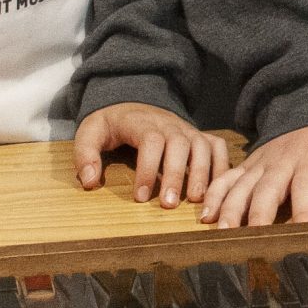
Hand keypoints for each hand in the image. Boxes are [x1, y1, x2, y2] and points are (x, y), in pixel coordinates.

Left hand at [72, 102, 228, 209]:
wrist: (133, 102)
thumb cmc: (111, 125)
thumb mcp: (89, 133)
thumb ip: (85, 155)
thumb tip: (90, 182)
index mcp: (141, 122)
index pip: (150, 141)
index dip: (147, 169)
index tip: (139, 197)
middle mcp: (169, 123)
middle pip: (179, 144)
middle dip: (176, 175)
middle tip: (169, 204)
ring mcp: (187, 129)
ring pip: (201, 146)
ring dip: (201, 173)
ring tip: (197, 200)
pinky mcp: (199, 136)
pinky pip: (217, 147)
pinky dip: (221, 165)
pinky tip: (217, 188)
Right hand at [198, 124, 307, 228]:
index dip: (304, 212)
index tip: (302, 236)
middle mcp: (284, 160)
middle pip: (268, 189)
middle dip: (259, 215)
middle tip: (250, 241)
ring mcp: (263, 162)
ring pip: (243, 185)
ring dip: (231, 208)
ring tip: (223, 233)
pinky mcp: (250, 164)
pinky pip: (228, 178)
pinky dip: (215, 195)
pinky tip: (206, 217)